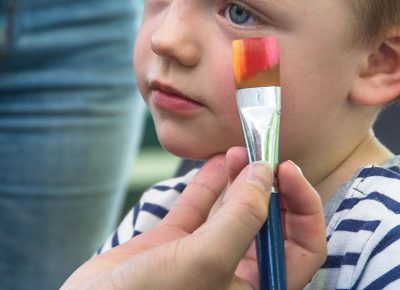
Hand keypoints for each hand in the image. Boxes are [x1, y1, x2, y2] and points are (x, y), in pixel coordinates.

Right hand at [62, 147, 325, 289]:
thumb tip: (265, 173)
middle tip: (263, 155)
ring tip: (239, 151)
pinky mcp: (176, 243)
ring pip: (234, 211)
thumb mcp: (207, 260)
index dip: (304, 207)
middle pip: (270, 223)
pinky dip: (209, 184)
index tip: (287, 170)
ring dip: (240, 179)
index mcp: (257, 288)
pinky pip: (200, 208)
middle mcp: (237, 273)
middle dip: (269, 187)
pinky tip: (216, 161)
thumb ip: (242, 216)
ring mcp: (205, 255)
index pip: (303, 247)